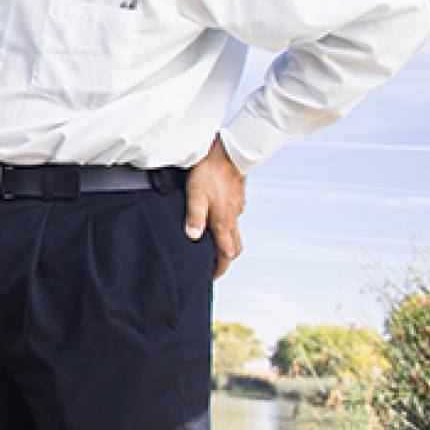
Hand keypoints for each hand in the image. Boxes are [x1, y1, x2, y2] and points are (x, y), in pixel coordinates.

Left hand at [185, 136, 245, 278]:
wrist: (231, 152)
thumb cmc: (210, 172)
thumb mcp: (195, 194)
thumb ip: (194, 216)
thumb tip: (193, 237)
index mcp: (223, 222)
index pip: (226, 254)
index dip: (219, 268)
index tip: (211, 276)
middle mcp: (233, 218)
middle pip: (234, 247)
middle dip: (225, 259)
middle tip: (213, 265)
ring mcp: (236, 209)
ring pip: (235, 233)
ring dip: (226, 243)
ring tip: (212, 246)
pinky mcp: (236, 199)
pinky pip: (233, 219)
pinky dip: (226, 227)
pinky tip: (215, 220)